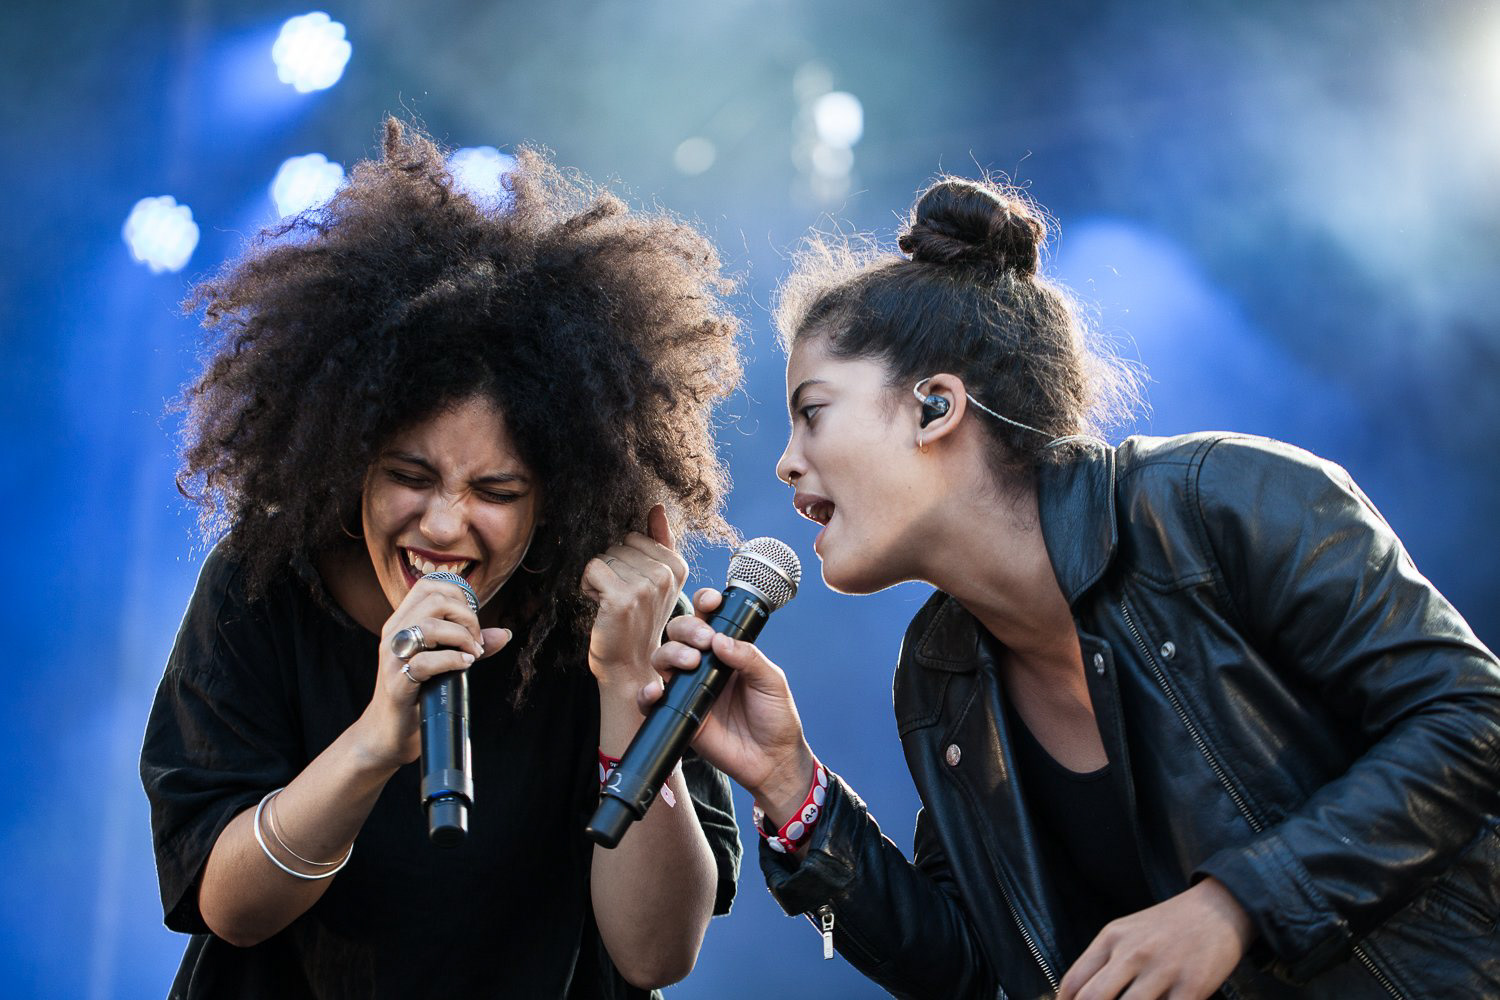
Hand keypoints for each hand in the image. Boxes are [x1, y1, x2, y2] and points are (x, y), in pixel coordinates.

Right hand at [360, 575, 509, 768]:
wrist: (389, 733)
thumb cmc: (419, 694)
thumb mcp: (445, 663)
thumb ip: (469, 645)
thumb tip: (505, 634)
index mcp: (402, 622)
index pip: (429, 586)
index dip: (459, 596)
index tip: (472, 621)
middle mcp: (394, 634)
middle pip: (435, 601)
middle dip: (467, 618)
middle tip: (476, 643)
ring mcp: (393, 658)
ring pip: (430, 626)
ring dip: (462, 638)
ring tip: (472, 655)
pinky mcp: (397, 684)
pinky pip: (426, 662)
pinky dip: (453, 660)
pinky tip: (465, 666)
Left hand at [581, 504, 688, 694]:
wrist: (630, 665)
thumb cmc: (638, 621)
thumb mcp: (656, 581)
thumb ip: (659, 541)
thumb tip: (657, 507)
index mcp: (677, 566)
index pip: (634, 536)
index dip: (627, 560)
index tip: (633, 587)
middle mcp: (665, 574)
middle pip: (618, 545)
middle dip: (613, 569)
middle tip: (621, 598)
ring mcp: (646, 586)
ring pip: (604, 557)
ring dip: (600, 580)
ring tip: (612, 604)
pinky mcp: (623, 598)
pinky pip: (592, 569)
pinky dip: (588, 586)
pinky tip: (600, 606)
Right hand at [645, 587, 815, 824]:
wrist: (772, 761)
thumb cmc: (776, 717)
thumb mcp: (771, 681)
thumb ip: (749, 658)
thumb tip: (721, 639)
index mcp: (727, 651)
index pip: (708, 618)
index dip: (704, 604)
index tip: (711, 601)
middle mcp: (704, 665)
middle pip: (679, 633)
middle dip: (687, 628)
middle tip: (703, 640)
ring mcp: (689, 688)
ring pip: (662, 658)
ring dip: (670, 653)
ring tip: (690, 663)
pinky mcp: (679, 714)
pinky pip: (653, 701)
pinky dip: (647, 692)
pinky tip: (656, 689)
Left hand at [1057, 878, 1253, 999]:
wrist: (1218, 909)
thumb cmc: (1167, 926)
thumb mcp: (1127, 932)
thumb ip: (1103, 962)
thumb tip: (1076, 997)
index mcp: (1112, 939)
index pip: (1074, 982)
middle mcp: (1132, 953)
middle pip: (1092, 999)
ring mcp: (1162, 970)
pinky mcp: (1191, 987)